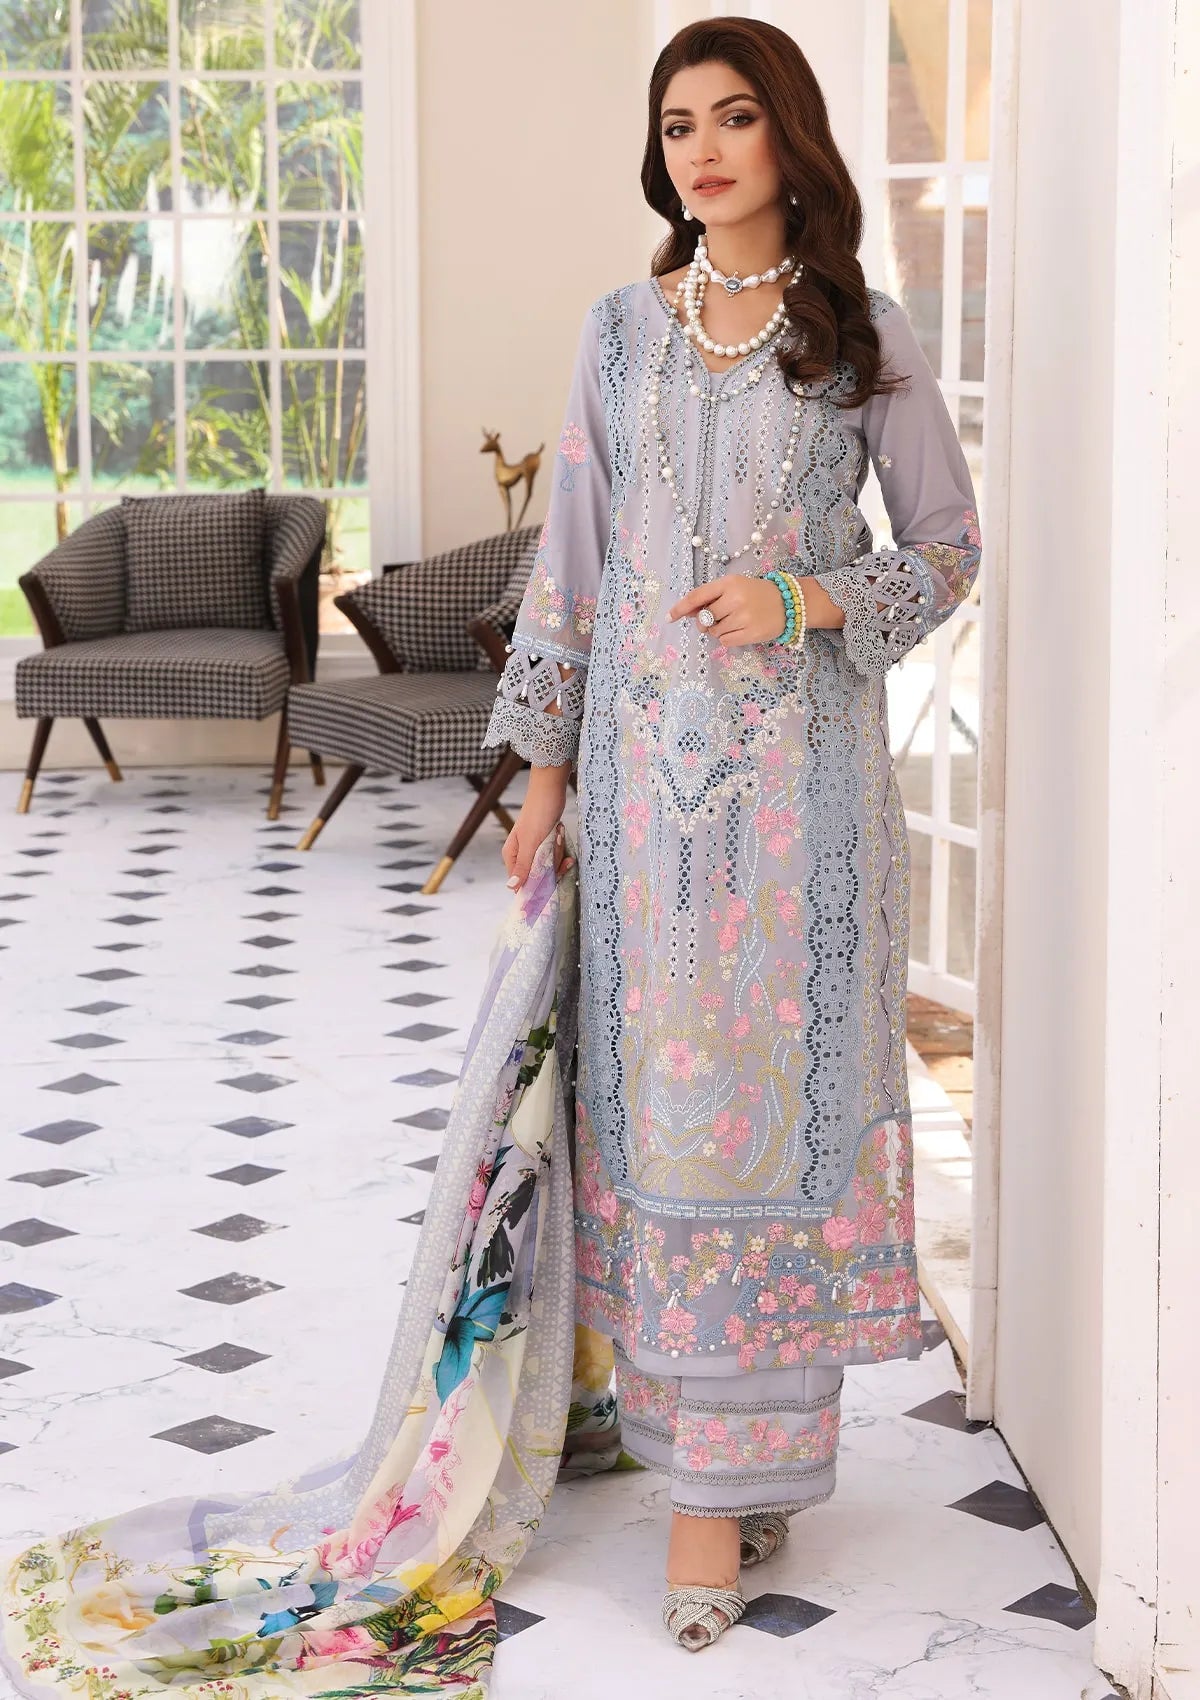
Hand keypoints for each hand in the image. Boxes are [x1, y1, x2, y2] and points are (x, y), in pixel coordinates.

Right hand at [502, 779, 573, 891]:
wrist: (550, 791)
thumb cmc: (538, 814)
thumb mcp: (530, 843)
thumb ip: (522, 866)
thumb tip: (511, 887)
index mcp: (512, 856)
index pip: (521, 883)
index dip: (536, 886)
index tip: (550, 880)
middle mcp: (521, 855)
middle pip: (538, 876)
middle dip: (551, 864)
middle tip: (555, 845)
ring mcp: (535, 850)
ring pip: (549, 867)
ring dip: (558, 853)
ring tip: (557, 834)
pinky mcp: (546, 845)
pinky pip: (555, 857)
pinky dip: (561, 849)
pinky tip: (562, 837)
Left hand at [667, 572, 793, 646]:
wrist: (789, 603)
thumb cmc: (756, 594)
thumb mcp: (734, 587)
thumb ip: (711, 598)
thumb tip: (686, 612)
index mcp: (729, 583)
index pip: (697, 596)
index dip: (680, 608)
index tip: (669, 618)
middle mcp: (735, 599)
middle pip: (704, 618)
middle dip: (706, 621)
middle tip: (719, 617)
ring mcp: (743, 617)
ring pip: (714, 631)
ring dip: (718, 630)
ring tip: (735, 621)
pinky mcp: (750, 633)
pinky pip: (724, 641)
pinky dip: (727, 638)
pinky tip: (740, 630)